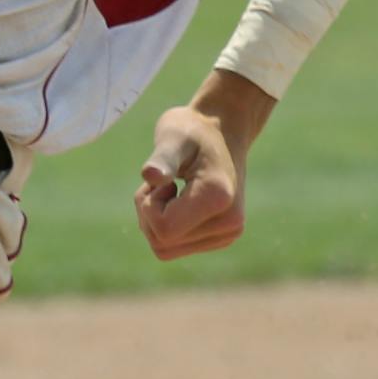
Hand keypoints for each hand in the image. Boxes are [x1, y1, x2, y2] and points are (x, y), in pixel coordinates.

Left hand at [134, 104, 249, 260]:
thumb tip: (150, 175)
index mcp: (218, 198)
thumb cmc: (192, 129)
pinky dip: (165, 225)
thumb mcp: (174, 136)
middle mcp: (229, 223)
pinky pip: (175, 247)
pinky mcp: (220, 237)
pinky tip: (178, 200)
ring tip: (169, 188)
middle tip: (161, 182)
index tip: (161, 180)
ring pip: (165, 249)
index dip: (148, 205)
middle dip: (148, 213)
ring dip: (154, 220)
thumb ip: (162, 157)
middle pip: (162, 243)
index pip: (164, 229)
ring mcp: (228, 234)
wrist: (222, 132)